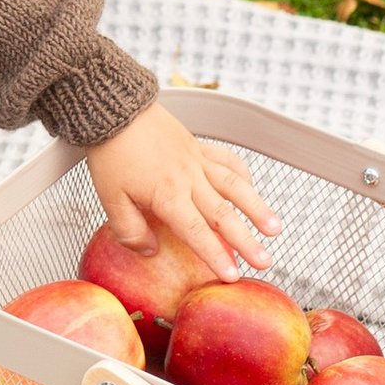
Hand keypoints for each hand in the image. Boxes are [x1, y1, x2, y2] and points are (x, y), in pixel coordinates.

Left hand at [85, 106, 277, 284]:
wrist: (115, 108)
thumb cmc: (111, 153)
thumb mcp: (109, 198)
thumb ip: (129, 230)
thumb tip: (150, 252)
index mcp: (167, 195)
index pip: (196, 232)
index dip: (215, 255)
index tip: (232, 276)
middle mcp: (189, 179)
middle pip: (223, 214)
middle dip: (247, 241)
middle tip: (265, 261)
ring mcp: (197, 160)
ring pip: (235, 186)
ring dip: (257, 208)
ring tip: (275, 228)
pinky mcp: (199, 145)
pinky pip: (227, 159)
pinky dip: (242, 173)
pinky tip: (251, 185)